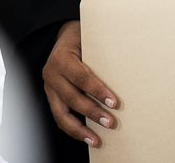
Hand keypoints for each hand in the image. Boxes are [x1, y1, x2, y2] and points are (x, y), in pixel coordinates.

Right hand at [41, 20, 117, 147]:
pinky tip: (86, 136)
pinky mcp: (51, 96)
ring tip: (96, 140)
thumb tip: (125, 73)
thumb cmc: (82, 37)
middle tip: (111, 122)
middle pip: (72, 98)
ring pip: (62, 113)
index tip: (114, 103)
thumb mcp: (90, 39)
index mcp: (61, 58)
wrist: (65, 35)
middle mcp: (51, 73)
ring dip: (80, 129)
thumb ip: (100, 55)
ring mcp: (49, 86)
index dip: (98, 91)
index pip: (81, 77)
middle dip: (92, 113)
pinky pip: (59, 116)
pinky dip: (72, 128)